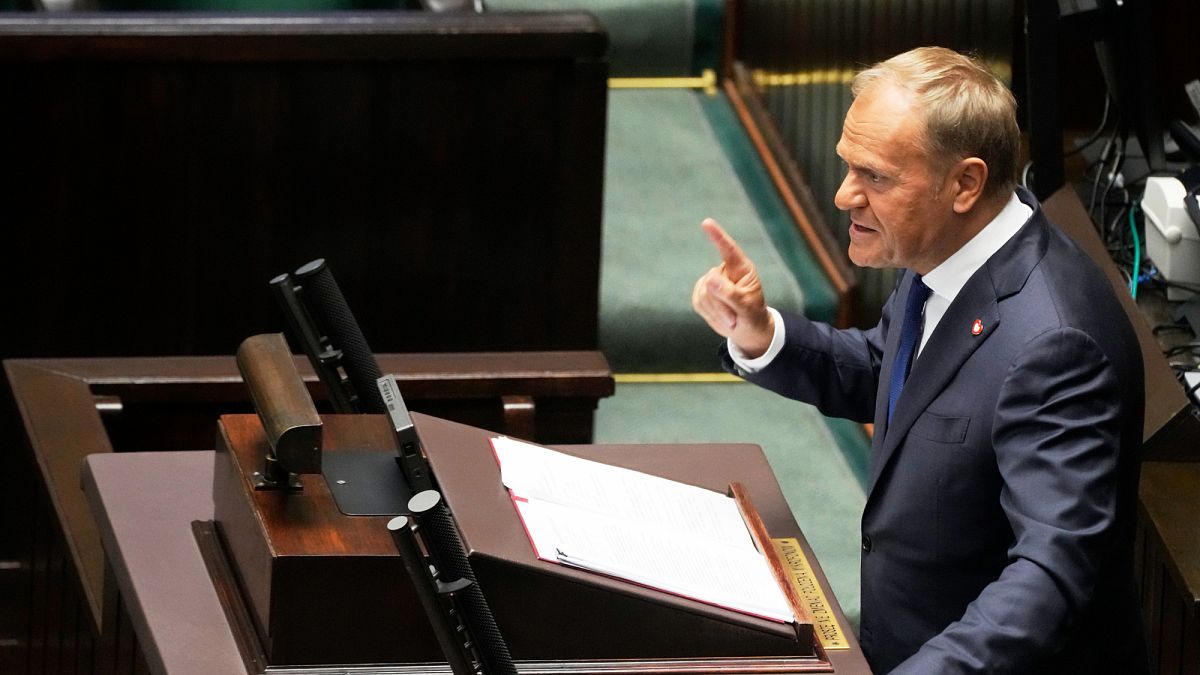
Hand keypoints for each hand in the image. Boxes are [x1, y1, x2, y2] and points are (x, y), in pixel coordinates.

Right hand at [691, 218, 773, 357]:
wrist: (747, 330)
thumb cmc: (752, 315)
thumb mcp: (746, 307)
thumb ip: (729, 293)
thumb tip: (708, 278)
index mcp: (741, 269)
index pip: (728, 250)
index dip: (717, 236)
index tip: (707, 223)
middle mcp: (725, 271)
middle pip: (713, 282)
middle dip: (722, 304)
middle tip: (735, 320)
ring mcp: (711, 281)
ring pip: (704, 294)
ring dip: (717, 312)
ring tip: (732, 320)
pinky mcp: (701, 293)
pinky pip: (698, 302)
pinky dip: (710, 314)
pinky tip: (721, 317)